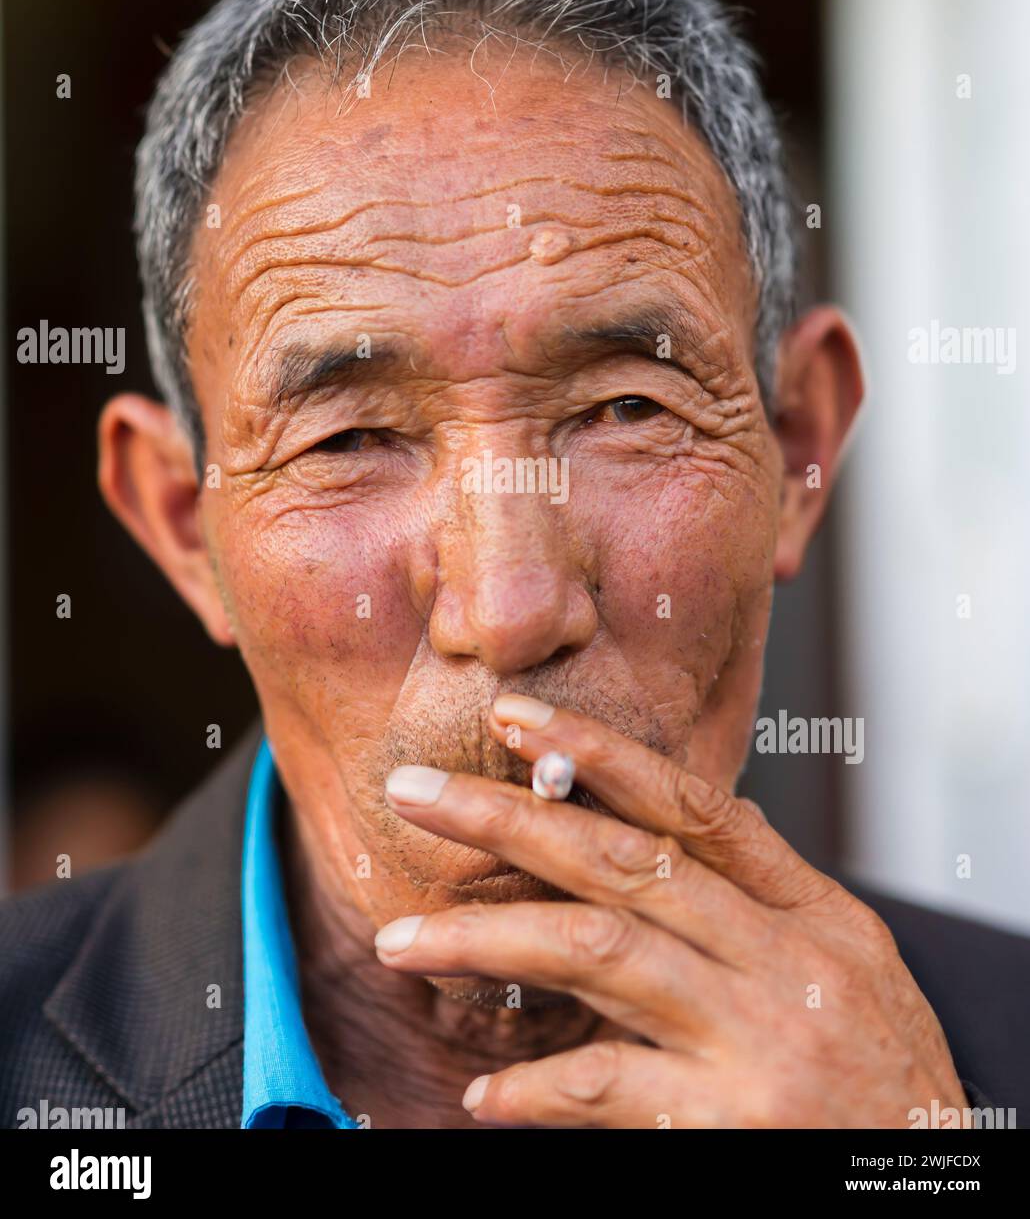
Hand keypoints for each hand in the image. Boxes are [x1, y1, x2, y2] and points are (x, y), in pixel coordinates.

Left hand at [375, 696, 967, 1127]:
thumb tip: (682, 834)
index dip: (599, 755)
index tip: (515, 717)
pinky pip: (610, 1087)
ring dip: (486, 942)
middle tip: (416, 792)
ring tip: (401, 940)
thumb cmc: (890, 1083)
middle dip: (507, 819)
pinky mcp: (734, 1123)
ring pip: (598, 953)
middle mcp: (784, 961)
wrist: (942, 1191)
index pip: (691, 808)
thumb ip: (765, 903)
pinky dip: (538, 1085)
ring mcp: (759, 1038)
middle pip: (623, 863)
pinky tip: (485, 1090)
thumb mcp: (853, 970)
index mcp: (812, 914)